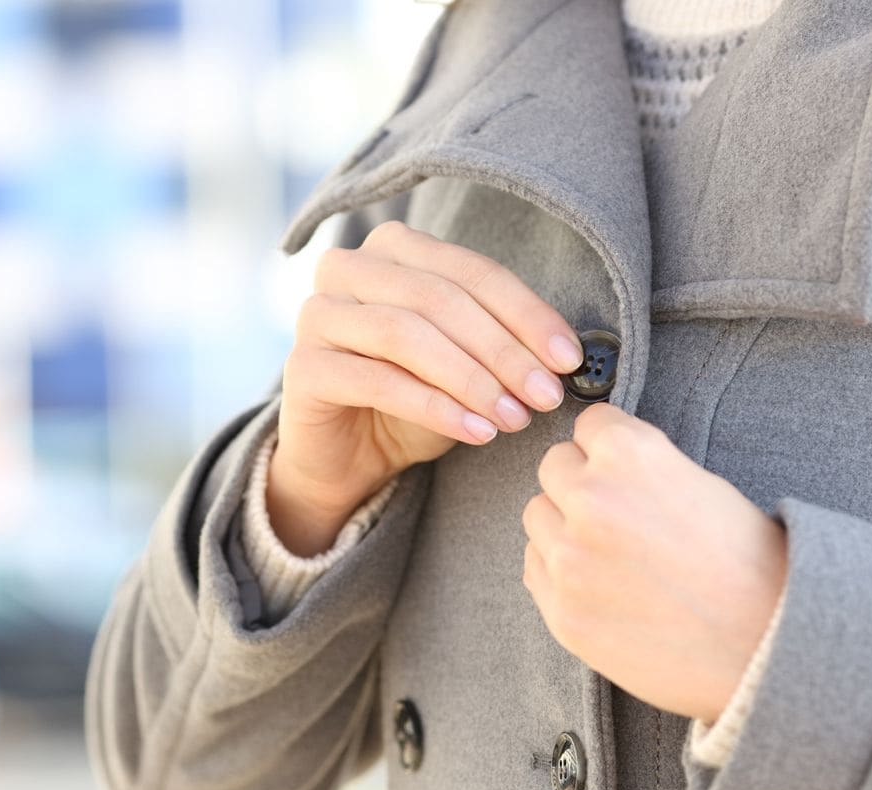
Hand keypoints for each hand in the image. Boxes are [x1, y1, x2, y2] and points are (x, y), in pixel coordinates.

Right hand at [269, 220, 584, 555]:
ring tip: (513, 418)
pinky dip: (435, 407)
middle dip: (503, 350)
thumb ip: (502, 344)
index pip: (471, 271)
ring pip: (406, 334)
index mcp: (392, 249)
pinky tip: (475, 432)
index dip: (526, 313)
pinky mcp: (302, 368)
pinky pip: (377, 380)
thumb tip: (567, 354)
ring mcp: (316, 315)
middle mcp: (346, 268)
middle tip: (545, 395)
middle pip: (439, 297)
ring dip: (471, 378)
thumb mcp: (465, 363)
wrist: (348, 458)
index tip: (569, 358)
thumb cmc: (412, 400)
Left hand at [521, 401, 787, 723]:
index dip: (609, 444)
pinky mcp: (561, 609)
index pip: (589, 422)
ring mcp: (569, 558)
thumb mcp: (701, 484)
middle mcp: (590, 499)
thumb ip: (641, 466)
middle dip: (581, 482)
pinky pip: (534, 566)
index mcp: (630, 455)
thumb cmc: (749, 565)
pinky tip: (599, 582)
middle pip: (553, 466)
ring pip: (537, 515)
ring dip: (564, 525)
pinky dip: (558, 569)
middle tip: (617, 511)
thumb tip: (601, 461)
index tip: (621, 465)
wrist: (768, 647)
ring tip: (610, 550)